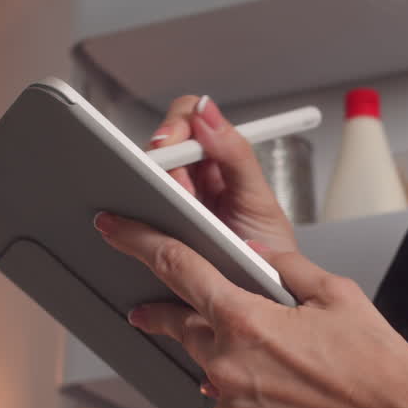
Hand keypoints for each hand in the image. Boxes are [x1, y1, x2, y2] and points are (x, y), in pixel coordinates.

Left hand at [95, 212, 407, 407]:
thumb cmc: (377, 367)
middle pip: (183, 327)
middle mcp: (228, 368)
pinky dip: (244, 400)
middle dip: (171, 314)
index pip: (179, 270)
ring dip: (224, 362)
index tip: (115, 230)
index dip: (140, 243)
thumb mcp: (337, 295)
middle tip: (153, 308)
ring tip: (272, 364)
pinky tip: (281, 398)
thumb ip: (284, 266)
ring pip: (208, 374)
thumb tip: (253, 251)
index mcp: (247, 321)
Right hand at [149, 95, 297, 252]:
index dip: (174, 127)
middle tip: (173, 191)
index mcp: (220, 160)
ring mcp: (175, 204)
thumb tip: (208, 110)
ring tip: (171, 217)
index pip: (189, 120)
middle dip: (160, 165)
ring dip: (150, 196)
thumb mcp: (258, 201)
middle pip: (160, 149)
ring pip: (144, 182)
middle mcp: (195, 177)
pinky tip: (149, 230)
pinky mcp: (159, 233)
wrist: (267, 296)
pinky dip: (137, 223)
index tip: (167, 144)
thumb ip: (236, 154)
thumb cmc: (269, 251)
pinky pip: (138, 219)